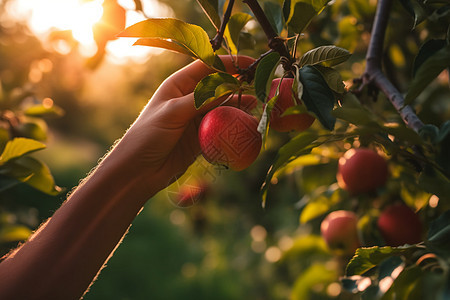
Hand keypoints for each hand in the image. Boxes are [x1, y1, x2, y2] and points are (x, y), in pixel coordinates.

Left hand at [118, 55, 255, 195]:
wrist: (138, 171)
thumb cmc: (147, 136)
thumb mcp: (173, 113)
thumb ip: (201, 100)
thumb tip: (230, 86)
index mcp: (179, 85)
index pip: (208, 67)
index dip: (230, 62)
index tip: (252, 64)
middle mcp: (190, 98)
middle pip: (220, 86)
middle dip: (240, 83)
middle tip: (262, 85)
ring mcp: (197, 118)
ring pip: (224, 106)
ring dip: (240, 105)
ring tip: (258, 104)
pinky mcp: (202, 137)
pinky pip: (223, 127)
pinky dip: (235, 125)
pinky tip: (248, 123)